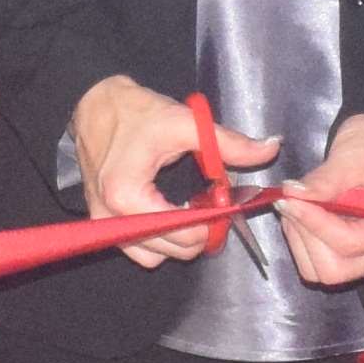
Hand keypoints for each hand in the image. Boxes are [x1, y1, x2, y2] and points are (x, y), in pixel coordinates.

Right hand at [72, 77, 261, 263]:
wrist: (93, 105)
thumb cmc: (136, 113)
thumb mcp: (186, 123)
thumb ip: (230, 143)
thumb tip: (270, 148)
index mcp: (128, 196)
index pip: (183, 235)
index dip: (213, 224)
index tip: (224, 204)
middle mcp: (111, 219)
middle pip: (171, 251)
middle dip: (198, 234)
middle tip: (212, 208)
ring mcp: (103, 225)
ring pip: (152, 257)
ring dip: (177, 242)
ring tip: (190, 211)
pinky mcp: (102, 224)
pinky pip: (136, 249)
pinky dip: (157, 240)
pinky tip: (169, 214)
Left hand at [270, 115, 363, 288]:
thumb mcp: (353, 156)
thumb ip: (325, 179)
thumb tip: (293, 193)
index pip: (348, 243)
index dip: (314, 223)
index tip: (289, 198)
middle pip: (334, 269)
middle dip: (306, 236)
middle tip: (291, 202)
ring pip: (320, 272)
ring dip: (300, 240)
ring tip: (297, 205)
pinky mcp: (349, 257)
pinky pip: (316, 264)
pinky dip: (301, 242)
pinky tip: (302, 214)